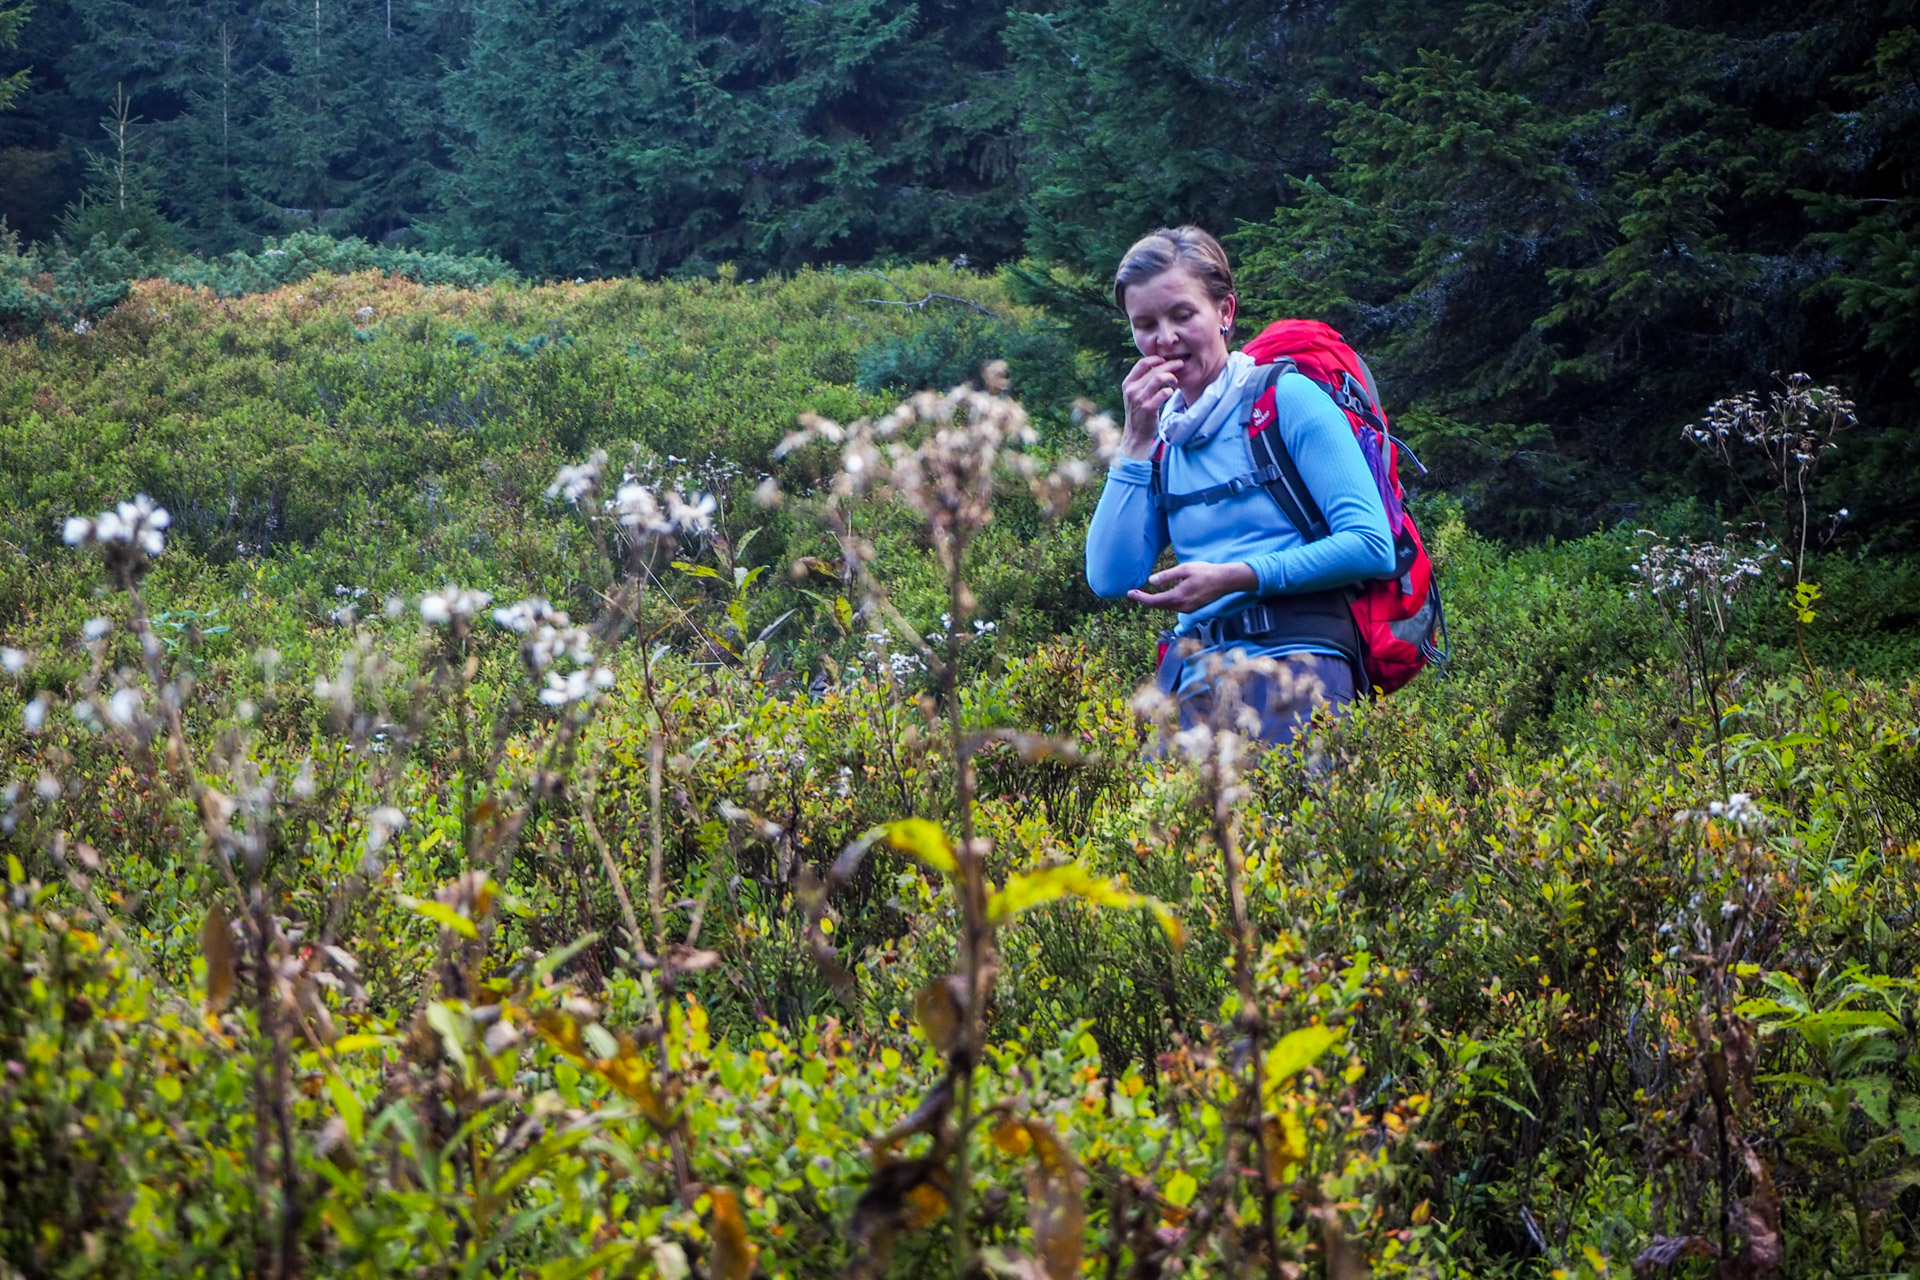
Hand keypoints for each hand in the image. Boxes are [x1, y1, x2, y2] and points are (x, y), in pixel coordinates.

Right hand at [1118, 355, 1185, 457]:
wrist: (1136, 435)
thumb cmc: (1139, 412)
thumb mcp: (1134, 395)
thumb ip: (1142, 381)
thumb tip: (1157, 365)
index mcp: (1128, 384)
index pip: (1142, 363)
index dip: (1156, 358)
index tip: (1166, 360)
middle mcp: (1131, 390)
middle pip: (1153, 369)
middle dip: (1169, 364)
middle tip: (1180, 363)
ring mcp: (1139, 399)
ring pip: (1158, 378)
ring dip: (1171, 376)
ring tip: (1176, 379)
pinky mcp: (1148, 408)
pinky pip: (1163, 393)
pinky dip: (1170, 390)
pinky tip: (1171, 392)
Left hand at [1127, 561, 1256, 611]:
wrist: (1225, 581)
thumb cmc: (1206, 572)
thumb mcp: (1184, 569)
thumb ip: (1167, 576)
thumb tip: (1151, 581)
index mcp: (1178, 597)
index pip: (1154, 601)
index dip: (1140, 598)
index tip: (1130, 593)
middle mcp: (1182, 607)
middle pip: (1158, 606)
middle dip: (1145, 600)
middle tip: (1134, 592)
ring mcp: (1188, 609)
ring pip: (1166, 607)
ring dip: (1155, 601)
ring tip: (1143, 594)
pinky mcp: (1192, 608)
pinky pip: (1174, 607)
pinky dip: (1165, 602)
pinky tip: (1162, 595)